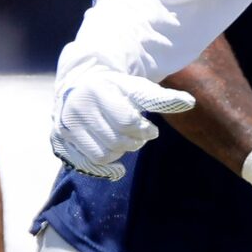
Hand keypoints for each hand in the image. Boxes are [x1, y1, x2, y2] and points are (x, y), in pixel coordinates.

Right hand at [49, 65, 195, 179]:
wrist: (81, 86)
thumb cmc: (116, 89)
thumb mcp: (138, 88)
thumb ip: (161, 97)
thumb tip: (190, 102)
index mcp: (97, 90)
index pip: (127, 121)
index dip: (144, 129)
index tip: (149, 128)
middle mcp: (77, 108)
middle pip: (116, 141)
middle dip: (134, 142)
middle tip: (138, 136)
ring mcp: (67, 126)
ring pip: (103, 155)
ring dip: (120, 152)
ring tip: (124, 140)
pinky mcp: (62, 141)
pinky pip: (88, 163)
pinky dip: (106, 165)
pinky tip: (116, 160)